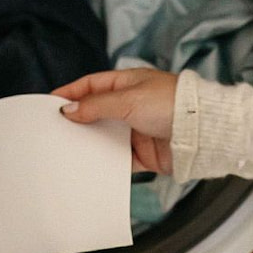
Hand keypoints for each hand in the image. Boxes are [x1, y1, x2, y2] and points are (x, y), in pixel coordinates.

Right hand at [54, 68, 177, 174]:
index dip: (71, 93)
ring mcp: (138, 131)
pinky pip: (120, 160)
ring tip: (67, 151)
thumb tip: (69, 110)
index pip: (92, 86)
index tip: (50, 103)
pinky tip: (90, 167)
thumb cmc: (170, 105)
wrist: (201, 133)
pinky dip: (106, 164)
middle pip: (96, 113)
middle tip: (54, 130)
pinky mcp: (144, 154)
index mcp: (128, 84)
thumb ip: (96, 106)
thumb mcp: (128, 100)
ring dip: (90, 144)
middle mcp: (132, 106)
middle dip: (77, 122)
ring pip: (106, 138)